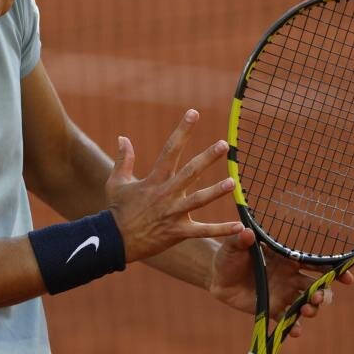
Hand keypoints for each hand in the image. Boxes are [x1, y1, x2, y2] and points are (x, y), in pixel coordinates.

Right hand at [105, 109, 243, 263]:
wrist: (114, 240)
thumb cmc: (117, 209)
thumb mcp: (117, 181)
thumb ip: (123, 159)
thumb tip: (122, 137)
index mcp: (154, 179)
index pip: (171, 149)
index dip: (182, 130)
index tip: (194, 113)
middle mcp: (166, 193)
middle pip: (190, 172)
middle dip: (207, 158)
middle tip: (224, 145)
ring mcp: (173, 213)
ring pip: (198, 201)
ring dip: (216, 192)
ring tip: (233, 183)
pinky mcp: (177, 232)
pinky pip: (203, 231)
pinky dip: (221, 230)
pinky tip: (238, 226)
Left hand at [209, 228, 353, 336]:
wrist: (217, 276)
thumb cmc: (229, 256)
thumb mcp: (233, 245)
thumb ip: (240, 239)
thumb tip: (245, 231)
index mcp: (285, 260)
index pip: (313, 264)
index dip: (332, 270)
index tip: (347, 276)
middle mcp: (289, 278)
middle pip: (316, 287)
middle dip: (324, 293)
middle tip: (320, 297)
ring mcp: (283, 295)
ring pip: (306, 305)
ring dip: (312, 309)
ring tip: (307, 309)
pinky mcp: (272, 310)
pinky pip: (288, 322)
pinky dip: (295, 328)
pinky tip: (297, 331)